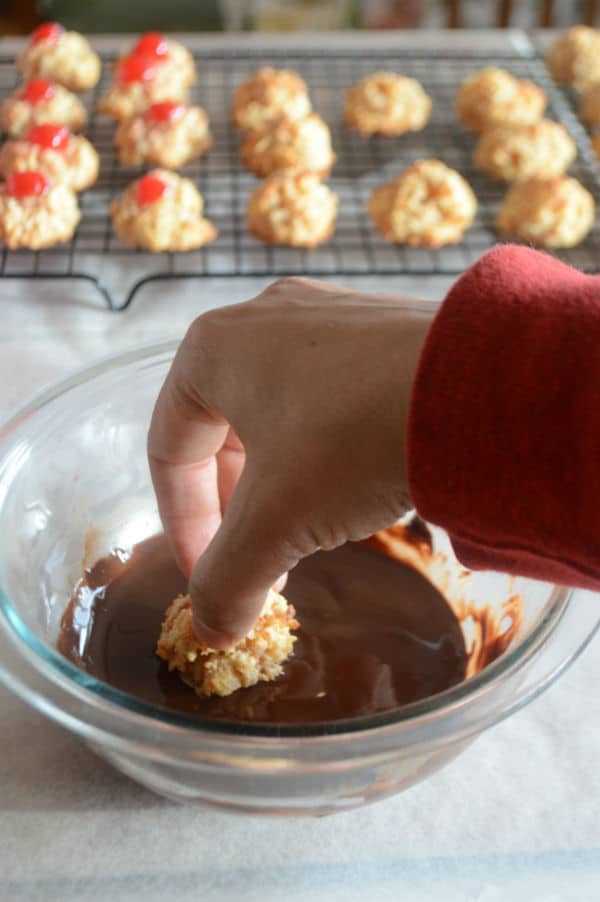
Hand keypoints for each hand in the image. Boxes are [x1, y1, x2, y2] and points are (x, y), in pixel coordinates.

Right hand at [148, 277, 433, 646]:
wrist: (480, 387)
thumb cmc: (353, 439)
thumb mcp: (276, 524)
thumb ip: (227, 581)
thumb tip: (210, 629)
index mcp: (214, 350)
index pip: (170, 449)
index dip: (182, 523)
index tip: (205, 575)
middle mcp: (263, 319)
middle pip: (223, 430)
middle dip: (236, 507)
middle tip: (260, 559)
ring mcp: (328, 315)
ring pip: (280, 413)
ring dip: (282, 482)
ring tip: (309, 531)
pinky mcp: (381, 327)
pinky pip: (332, 396)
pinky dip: (328, 449)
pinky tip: (357, 484)